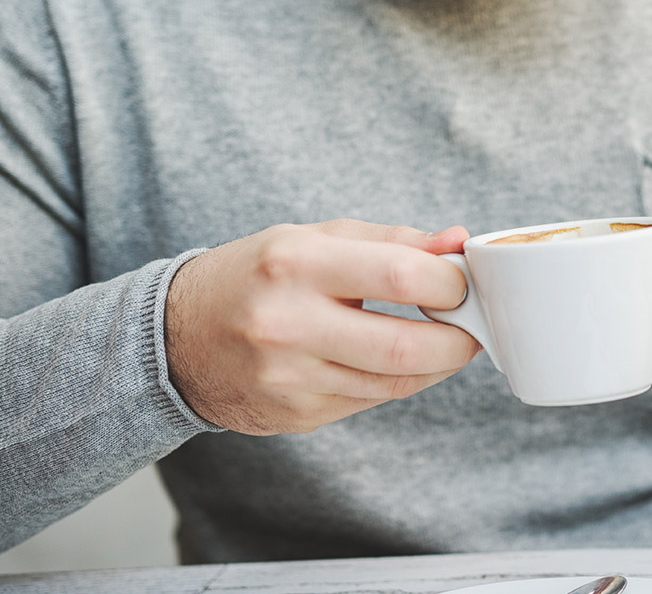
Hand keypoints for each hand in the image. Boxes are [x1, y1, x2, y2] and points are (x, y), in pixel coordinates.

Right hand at [165, 220, 479, 434]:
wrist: (172, 339)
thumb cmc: (256, 276)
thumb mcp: (313, 239)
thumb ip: (392, 240)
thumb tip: (457, 241)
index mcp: (295, 264)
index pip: (403, 277)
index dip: (452, 283)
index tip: (464, 281)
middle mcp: (287, 325)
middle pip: (407, 346)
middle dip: (460, 338)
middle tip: (475, 325)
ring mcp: (290, 378)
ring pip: (395, 382)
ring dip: (439, 363)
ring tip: (450, 340)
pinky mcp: (296, 415)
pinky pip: (372, 401)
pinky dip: (402, 381)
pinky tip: (406, 361)